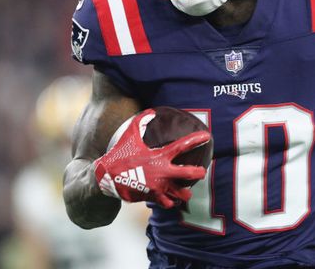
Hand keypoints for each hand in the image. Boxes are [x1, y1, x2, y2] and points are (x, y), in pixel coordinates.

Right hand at [93, 108, 209, 208]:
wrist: (107, 177)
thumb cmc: (119, 155)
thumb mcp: (129, 135)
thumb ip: (141, 121)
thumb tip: (151, 111)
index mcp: (160, 156)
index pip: (183, 146)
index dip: (196, 140)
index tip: (207, 136)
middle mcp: (163, 172)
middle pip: (189, 174)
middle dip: (199, 173)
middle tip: (202, 172)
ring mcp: (159, 187)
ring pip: (181, 194)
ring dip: (185, 193)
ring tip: (186, 193)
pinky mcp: (153, 197)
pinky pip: (167, 203)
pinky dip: (170, 202)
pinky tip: (171, 200)